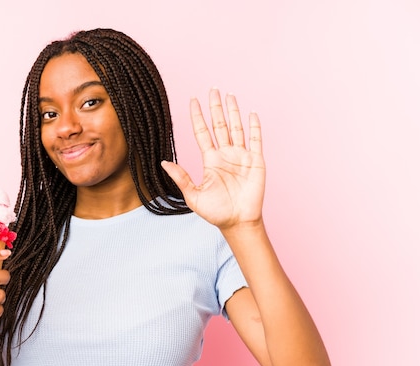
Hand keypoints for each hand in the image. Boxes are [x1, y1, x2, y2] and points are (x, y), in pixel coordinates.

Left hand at [162, 88, 264, 228]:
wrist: (237, 222)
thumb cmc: (216, 212)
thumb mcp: (193, 195)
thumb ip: (180, 177)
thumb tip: (163, 163)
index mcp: (210, 160)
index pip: (202, 132)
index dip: (197, 116)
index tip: (192, 100)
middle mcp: (225, 155)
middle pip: (219, 124)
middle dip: (215, 107)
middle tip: (212, 89)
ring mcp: (241, 156)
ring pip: (236, 128)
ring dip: (233, 111)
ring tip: (229, 95)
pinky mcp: (256, 161)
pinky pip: (255, 140)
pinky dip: (254, 126)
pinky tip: (250, 113)